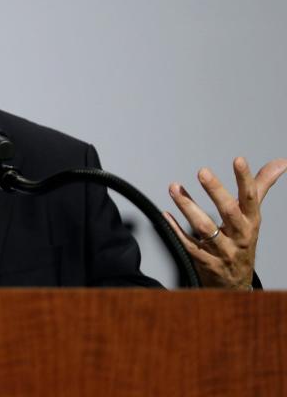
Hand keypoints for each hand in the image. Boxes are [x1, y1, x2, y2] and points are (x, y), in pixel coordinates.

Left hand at [164, 157, 286, 288]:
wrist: (235, 283)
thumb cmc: (242, 240)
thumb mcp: (253, 215)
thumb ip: (261, 186)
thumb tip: (281, 162)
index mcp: (252, 222)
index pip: (251, 198)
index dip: (246, 179)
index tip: (239, 160)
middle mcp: (240, 236)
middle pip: (229, 212)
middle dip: (216, 191)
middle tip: (203, 171)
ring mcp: (223, 250)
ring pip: (205, 228)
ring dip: (188, 207)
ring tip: (174, 187)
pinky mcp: (205, 261)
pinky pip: (190, 245)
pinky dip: (177, 230)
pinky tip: (166, 214)